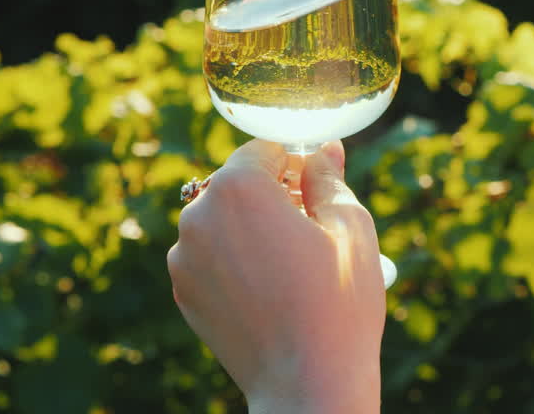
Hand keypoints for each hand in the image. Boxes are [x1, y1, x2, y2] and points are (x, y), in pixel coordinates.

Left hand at [167, 140, 385, 413]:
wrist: (307, 383)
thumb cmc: (338, 302)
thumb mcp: (350, 227)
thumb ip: (328, 179)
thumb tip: (323, 150)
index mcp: (239, 189)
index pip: (264, 151)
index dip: (297, 168)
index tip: (319, 197)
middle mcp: (199, 216)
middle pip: (238, 184)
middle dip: (271, 197)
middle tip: (311, 233)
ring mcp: (184, 257)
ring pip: (222, 219)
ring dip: (251, 227)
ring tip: (290, 266)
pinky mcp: (183, 291)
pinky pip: (210, 255)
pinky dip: (235, 260)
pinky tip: (270, 289)